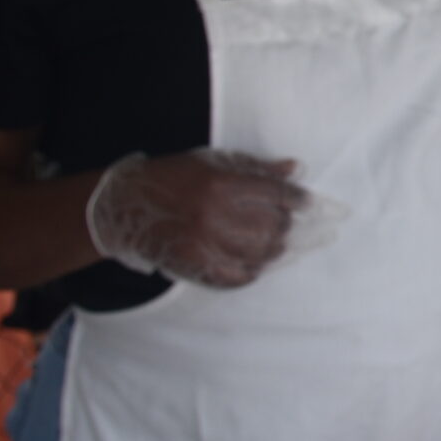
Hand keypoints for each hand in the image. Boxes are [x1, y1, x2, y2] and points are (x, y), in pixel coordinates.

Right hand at [85, 149, 318, 287]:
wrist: (126, 205)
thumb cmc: (175, 177)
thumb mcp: (214, 162)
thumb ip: (257, 167)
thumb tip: (297, 169)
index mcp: (221, 184)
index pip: (276, 195)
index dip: (299, 201)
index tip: (314, 205)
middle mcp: (214, 215)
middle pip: (272, 226)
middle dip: (287, 226)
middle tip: (291, 225)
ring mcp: (204, 244)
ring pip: (259, 254)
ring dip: (275, 250)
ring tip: (278, 244)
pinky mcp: (194, 267)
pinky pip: (236, 277)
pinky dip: (252, 272)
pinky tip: (257, 264)